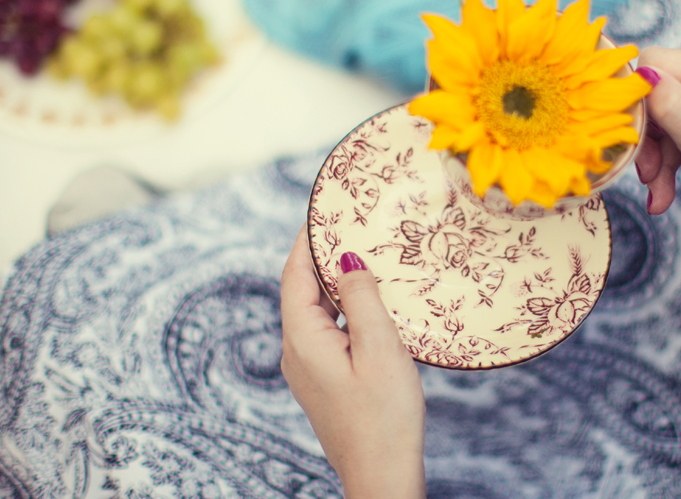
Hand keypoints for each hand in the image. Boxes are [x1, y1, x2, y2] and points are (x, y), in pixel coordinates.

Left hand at [280, 230, 425, 498]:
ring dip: (336, 283)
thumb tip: (346, 260)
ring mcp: (307, 368)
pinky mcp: (322, 380)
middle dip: (323, 256)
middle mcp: (295, 351)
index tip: (324, 209)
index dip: (308, 239)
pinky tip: (370, 303)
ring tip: (365, 255)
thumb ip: (362, 299)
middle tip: (351, 226)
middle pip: (302, 290)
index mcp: (302, 339)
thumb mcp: (381, 349)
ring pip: (315, 311)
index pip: (295, 274)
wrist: (382, 477)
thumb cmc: (385, 418)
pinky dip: (344, 309)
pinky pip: (327, 331)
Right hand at [634, 47, 680, 237]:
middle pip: (660, 92)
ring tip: (661, 192)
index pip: (653, 61)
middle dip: (649, 137)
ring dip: (661, 152)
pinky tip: (669, 185)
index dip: (635, 98)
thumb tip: (640, 73)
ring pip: (671, 111)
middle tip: (649, 178)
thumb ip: (673, 109)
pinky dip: (677, 152)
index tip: (633, 139)